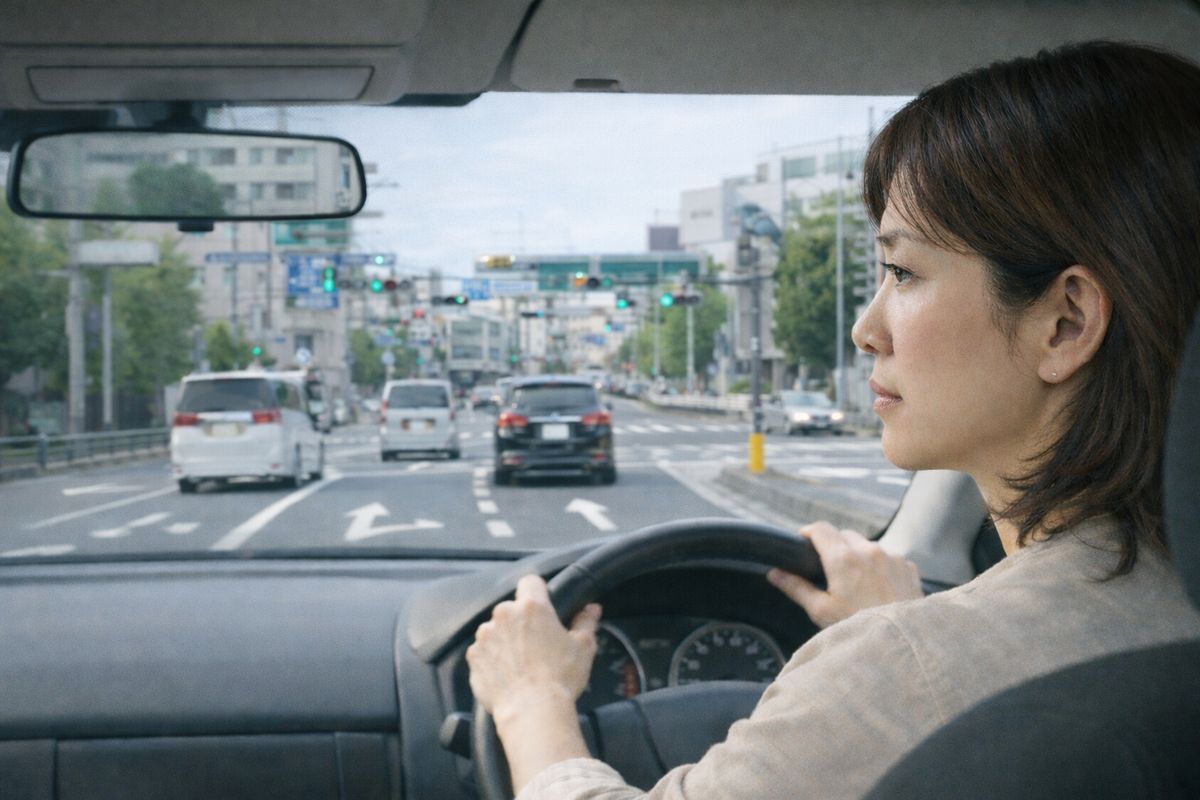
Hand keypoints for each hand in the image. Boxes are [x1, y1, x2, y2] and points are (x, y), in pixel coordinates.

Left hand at [466, 574, 601, 725]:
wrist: (532, 712)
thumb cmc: (560, 678)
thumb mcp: (583, 647)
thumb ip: (586, 622)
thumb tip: (592, 609)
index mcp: (532, 607)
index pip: (531, 582)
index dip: (538, 592)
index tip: (544, 607)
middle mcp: (504, 615)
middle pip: (512, 608)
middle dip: (521, 621)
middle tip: (536, 644)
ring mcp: (485, 636)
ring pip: (495, 630)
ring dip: (504, 640)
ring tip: (520, 664)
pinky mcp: (473, 657)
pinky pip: (483, 651)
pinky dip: (492, 659)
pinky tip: (507, 675)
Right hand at [767, 521, 922, 628]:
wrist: (901, 643)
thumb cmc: (859, 629)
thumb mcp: (821, 611)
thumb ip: (796, 588)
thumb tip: (774, 574)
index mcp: (843, 558)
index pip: (821, 528)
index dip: (809, 533)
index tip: (804, 543)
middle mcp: (869, 551)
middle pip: (844, 535)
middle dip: (833, 545)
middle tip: (828, 569)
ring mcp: (892, 557)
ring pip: (867, 545)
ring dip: (858, 555)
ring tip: (855, 582)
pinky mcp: (908, 567)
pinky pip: (889, 557)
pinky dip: (879, 565)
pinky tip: (877, 588)